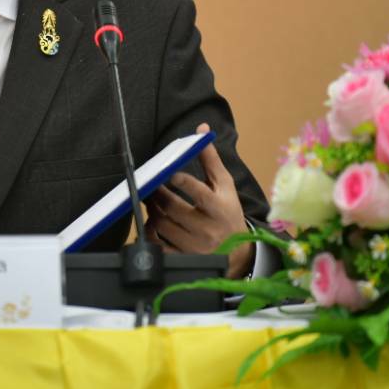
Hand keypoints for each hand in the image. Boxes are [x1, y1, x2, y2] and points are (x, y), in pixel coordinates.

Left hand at [143, 123, 255, 277]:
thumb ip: (210, 158)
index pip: (200, 194)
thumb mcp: (224, 185)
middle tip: (151, 185)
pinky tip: (154, 222)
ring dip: (152, 210)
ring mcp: (194, 246)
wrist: (237, 252)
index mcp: (219, 208)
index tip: (172, 174)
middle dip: (158, 194)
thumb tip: (201, 129)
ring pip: (161, 224)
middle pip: (172, 208)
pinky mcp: (183, 258)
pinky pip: (158, 244)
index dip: (183, 182)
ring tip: (153, 201)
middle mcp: (208, 229)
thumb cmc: (228, 212)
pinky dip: (150, 232)